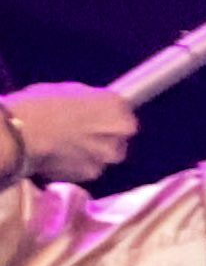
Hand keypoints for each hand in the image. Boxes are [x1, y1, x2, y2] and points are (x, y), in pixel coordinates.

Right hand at [2, 85, 135, 185]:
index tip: (96, 120)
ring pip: (106, 156)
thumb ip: (92, 103)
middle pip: (120, 137)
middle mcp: (120, 131)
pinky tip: (61, 159)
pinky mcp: (91, 173)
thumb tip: (93, 109)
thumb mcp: (72, 92)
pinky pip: (88, 169)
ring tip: (70, 149)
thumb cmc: (40, 106)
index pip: (123, 113)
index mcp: (117, 106)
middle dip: (104, 138)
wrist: (22, 133)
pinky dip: (78, 167)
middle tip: (82, 136)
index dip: (108, 118)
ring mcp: (106, 155)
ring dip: (93, 154)